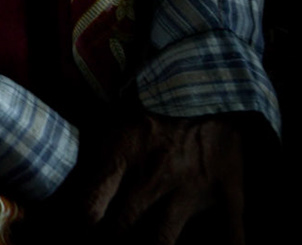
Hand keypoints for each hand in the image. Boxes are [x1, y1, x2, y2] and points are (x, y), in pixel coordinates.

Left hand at [58, 111, 251, 243]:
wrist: (210, 74)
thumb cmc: (157, 96)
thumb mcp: (116, 117)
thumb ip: (98, 151)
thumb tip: (72, 178)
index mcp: (119, 156)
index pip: (87, 208)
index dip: (81, 228)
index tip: (82, 232)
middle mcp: (150, 178)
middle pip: (120, 231)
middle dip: (113, 240)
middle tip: (114, 237)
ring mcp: (190, 189)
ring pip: (161, 244)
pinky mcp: (228, 193)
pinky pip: (230, 237)